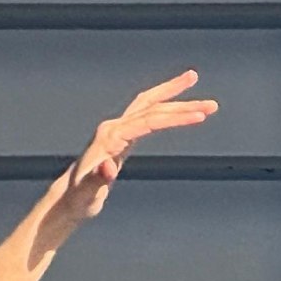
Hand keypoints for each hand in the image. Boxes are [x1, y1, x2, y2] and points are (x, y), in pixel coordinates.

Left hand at [37, 72, 217, 250]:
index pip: (149, 121)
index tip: (201, 115)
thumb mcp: (89, 192)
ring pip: (148, 105)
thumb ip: (99, 179)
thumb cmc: (81, 197)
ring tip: (195, 83)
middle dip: (182, 101)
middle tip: (211, 103)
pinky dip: (163, 106)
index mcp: (111, 137)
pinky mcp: (122, 136)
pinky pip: (146, 114)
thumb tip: (109, 168)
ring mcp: (117, 130)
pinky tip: (177, 105)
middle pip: (151, 106)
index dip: (176, 117)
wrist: (69, 197)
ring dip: (174, 95)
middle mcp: (114, 128)